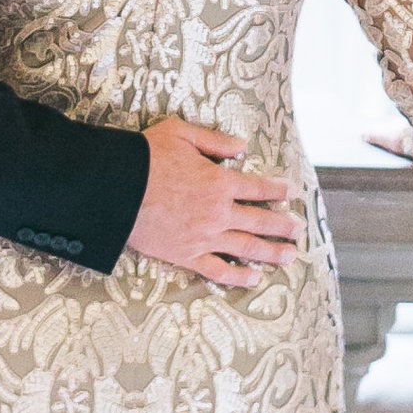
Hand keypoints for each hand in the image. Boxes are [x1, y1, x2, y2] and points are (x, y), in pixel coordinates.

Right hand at [124, 117, 302, 286]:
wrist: (114, 190)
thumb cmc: (144, 157)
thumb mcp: (180, 133)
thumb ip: (214, 141)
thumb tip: (242, 146)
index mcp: (219, 181)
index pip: (258, 187)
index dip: (277, 189)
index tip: (292, 193)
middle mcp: (218, 212)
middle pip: (259, 220)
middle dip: (282, 225)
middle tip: (298, 229)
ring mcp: (204, 237)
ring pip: (246, 247)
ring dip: (271, 252)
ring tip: (289, 256)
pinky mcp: (187, 255)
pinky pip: (218, 269)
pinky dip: (238, 276)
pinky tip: (253, 279)